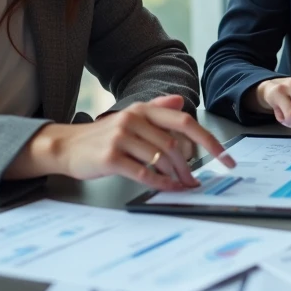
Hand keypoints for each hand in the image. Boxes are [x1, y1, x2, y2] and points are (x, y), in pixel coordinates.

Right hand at [8, 95, 234, 189]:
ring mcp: (121, 137)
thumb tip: (180, 102)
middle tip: (196, 180)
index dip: (208, 141)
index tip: (225, 157)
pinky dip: (160, 183)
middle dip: (190, 165)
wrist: (65, 145)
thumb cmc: (102, 136)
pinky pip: (143, 172)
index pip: (185, 122)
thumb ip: (156, 108)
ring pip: (161, 158)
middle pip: (174, 144)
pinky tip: (168, 188)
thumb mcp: (130, 117)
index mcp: (143, 109)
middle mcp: (134, 119)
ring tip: (183, 186)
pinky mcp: (111, 157)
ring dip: (176, 176)